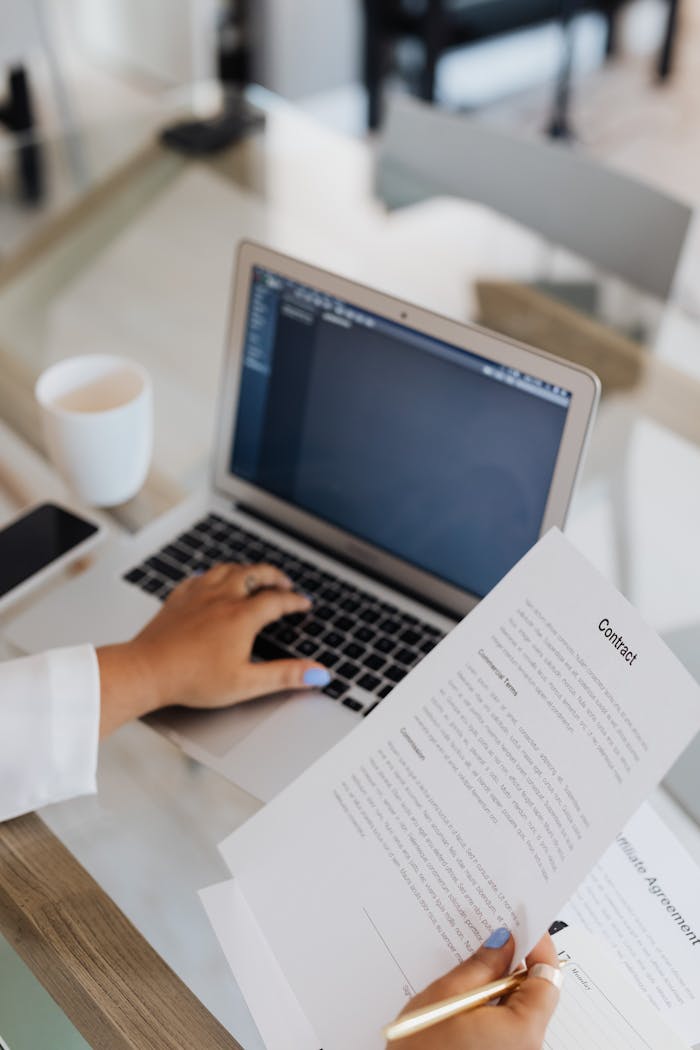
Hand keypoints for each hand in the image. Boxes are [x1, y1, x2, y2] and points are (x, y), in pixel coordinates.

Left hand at [96, 563, 329, 736]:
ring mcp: (198, 594)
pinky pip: (202, 576)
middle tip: (284, 583)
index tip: (303, 604)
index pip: (278, 600)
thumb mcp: (246, 684)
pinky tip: (214, 583)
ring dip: (247, 570)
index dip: (295, 601)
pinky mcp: (178, 598)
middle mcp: (222, 598)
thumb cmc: (192, 679)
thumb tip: (317, 674)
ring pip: (228, 569)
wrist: (147, 670)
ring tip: (254, 576)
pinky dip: (215, 575)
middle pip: (255, 573)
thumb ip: (285, 676)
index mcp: (242, 616)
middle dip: (274, 576)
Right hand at [389, 930, 559, 1049]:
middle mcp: (528, 1049)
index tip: (522, 924)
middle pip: (535, 995)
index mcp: (523, 1030)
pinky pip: (506, 1028)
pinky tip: (467, 997)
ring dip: (500, 987)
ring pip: (518, 1011)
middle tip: (492, 937)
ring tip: (472, 966)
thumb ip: (480, 966)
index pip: (549, 978)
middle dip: (515, 964)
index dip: (538, 947)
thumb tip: (503, 943)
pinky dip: (493, 1008)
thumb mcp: (447, 996)